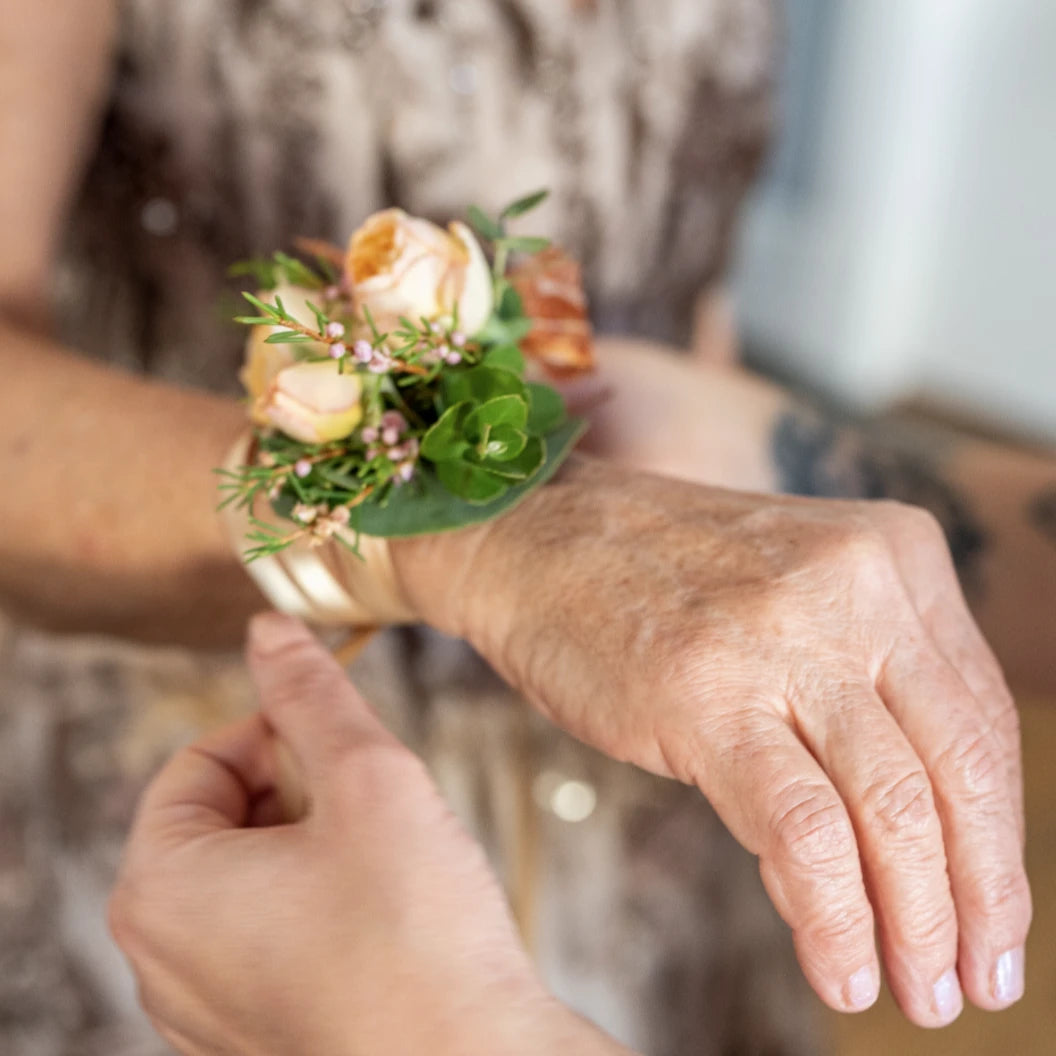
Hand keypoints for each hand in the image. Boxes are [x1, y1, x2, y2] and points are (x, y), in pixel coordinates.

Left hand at [109, 614, 627, 1055]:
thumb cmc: (417, 937)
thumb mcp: (367, 779)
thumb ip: (310, 692)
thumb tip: (268, 627)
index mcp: (160, 886)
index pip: (202, 760)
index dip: (280, 734)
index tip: (347, 749)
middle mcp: (159, 957)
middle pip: (222, 816)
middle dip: (300, 792)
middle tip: (374, 808)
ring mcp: (201, 1008)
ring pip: (250, 874)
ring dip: (314, 846)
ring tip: (384, 867)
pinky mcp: (249, 1036)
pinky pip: (265, 936)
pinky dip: (317, 906)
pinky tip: (380, 922)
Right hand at [393, 458, 1030, 1026]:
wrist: (535, 540)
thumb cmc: (658, 579)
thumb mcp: (794, 591)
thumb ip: (865, 682)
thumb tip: (912, 842)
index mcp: (894, 552)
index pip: (984, 720)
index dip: (1001, 837)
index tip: (994, 914)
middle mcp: (854, 584)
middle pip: (959, 769)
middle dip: (980, 897)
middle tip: (974, 979)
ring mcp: (779, 635)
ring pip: (891, 807)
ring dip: (916, 923)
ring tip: (915, 990)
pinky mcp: (705, 694)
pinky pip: (800, 830)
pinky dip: (831, 917)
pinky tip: (840, 969)